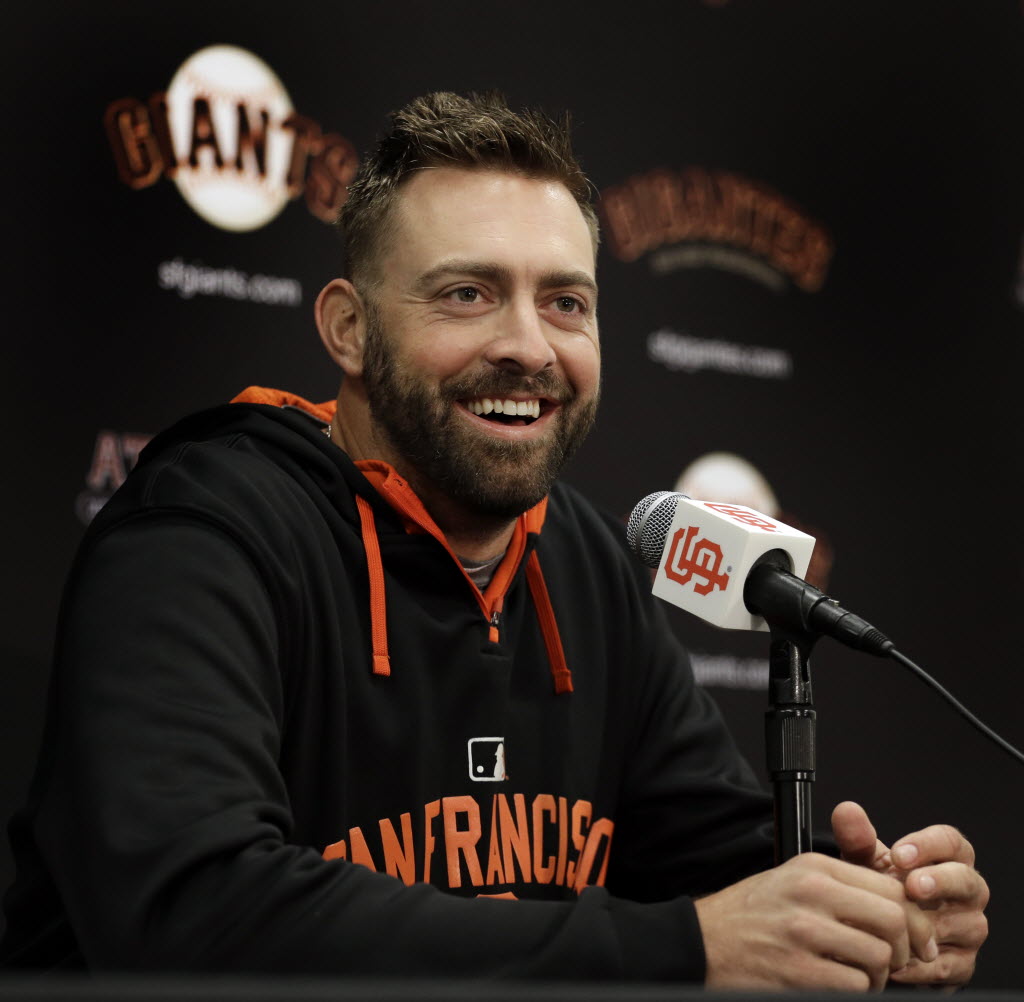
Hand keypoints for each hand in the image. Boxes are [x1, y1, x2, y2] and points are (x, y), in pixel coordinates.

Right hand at [694, 851, 935, 990]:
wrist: (704, 943)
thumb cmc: (750, 915)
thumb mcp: (792, 881)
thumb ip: (841, 887)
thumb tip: (899, 909)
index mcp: (814, 867)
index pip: (890, 886)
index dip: (913, 918)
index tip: (917, 939)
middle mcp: (811, 893)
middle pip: (893, 920)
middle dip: (904, 949)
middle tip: (895, 962)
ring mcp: (805, 932)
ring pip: (879, 957)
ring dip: (877, 977)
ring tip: (857, 977)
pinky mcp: (799, 972)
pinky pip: (855, 986)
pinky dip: (855, 993)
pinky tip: (836, 987)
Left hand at [832, 801, 989, 987]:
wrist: (877, 932)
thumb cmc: (878, 889)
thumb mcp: (864, 862)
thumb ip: (857, 838)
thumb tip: (847, 811)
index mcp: (946, 859)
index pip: (951, 842)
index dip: (929, 845)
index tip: (899, 854)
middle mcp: (966, 892)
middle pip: (967, 881)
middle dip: (941, 881)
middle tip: (911, 886)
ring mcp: (969, 928)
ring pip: (966, 924)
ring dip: (930, 925)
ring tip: (897, 924)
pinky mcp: (963, 964)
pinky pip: (949, 965)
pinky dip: (921, 964)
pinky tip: (896, 958)